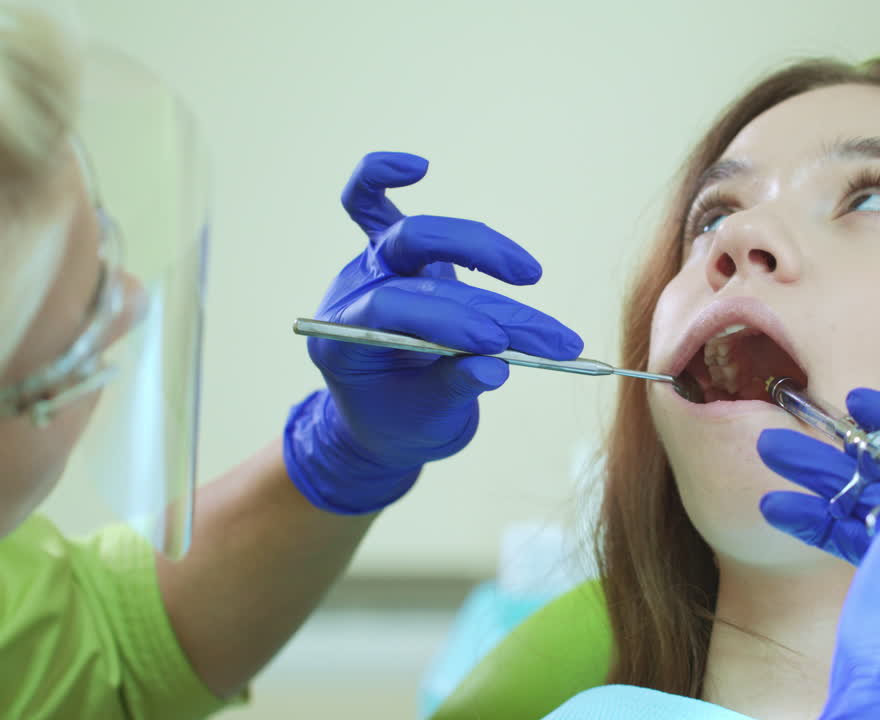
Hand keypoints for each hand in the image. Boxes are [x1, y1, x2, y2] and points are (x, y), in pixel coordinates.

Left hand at [283, 152, 582, 513]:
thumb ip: (454, 390)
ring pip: (413, 234)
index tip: (498, 345)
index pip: (392, 311)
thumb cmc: (401, 422)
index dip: (448, 322)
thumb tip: (494, 367)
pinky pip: (369, 203)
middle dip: (475, 287)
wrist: (383, 419)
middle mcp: (352, 295)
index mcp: (341, 341)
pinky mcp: (390, 256)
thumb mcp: (427, 421)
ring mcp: (369, 270)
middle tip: (531, 324)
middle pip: (407, 262)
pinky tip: (417, 167)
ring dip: (481, 248)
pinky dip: (383, 178)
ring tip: (531, 275)